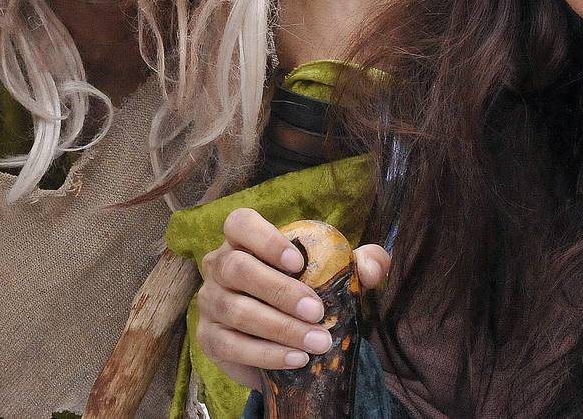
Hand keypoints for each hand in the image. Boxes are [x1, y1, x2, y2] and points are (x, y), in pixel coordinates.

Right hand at [195, 207, 389, 389]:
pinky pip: (232, 346)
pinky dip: (266, 354)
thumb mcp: (332, 275)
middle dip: (280, 291)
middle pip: (237, 268)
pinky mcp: (209, 338)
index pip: (239, 223)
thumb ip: (358, 264)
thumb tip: (372, 268)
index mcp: (243, 240)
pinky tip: (296, 359)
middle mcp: (219, 266)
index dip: (265, 239)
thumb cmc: (304, 294)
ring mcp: (210, 302)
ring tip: (317, 342)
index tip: (297, 261)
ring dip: (280, 328)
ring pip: (236, 310)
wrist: (285, 339)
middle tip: (316, 311)